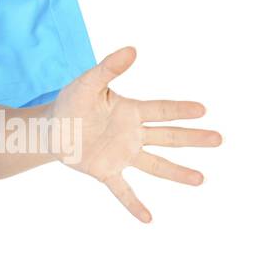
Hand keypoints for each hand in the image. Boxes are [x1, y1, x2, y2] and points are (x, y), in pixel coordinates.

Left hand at [49, 46, 221, 222]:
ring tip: (200, 180)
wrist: (49, 128)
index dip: (180, 110)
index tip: (203, 110)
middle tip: (219, 139)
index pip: (161, 110)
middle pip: (168, 136)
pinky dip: (133, 203)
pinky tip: (148, 219)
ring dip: (176, 172)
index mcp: (130, 111)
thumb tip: (132, 49)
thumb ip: (108, 68)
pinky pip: (122, 190)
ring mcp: (121, 154)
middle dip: (193, 138)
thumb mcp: (87, 83)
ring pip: (154, 164)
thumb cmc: (70, 102)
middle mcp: (132, 134)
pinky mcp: (106, 171)